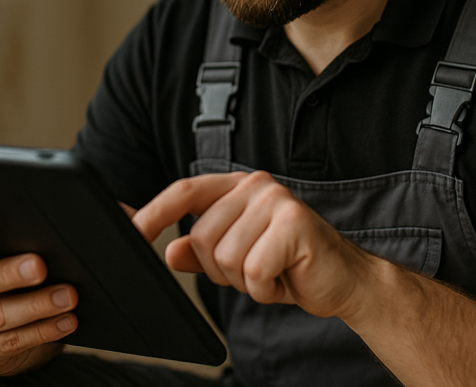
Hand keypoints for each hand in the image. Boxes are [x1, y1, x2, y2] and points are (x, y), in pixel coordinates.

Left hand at [133, 171, 374, 319]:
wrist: (345, 281)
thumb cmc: (290, 267)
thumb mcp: (237, 260)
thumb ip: (201, 253)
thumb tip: (168, 250)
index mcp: (238, 187)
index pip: (184, 191)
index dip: (152, 214)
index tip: (130, 234)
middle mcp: (256, 185)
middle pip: (202, 237)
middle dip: (221, 270)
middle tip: (254, 270)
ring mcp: (276, 201)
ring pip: (225, 258)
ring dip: (245, 282)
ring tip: (273, 273)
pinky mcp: (294, 224)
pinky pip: (252, 271)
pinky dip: (264, 289)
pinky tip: (285, 279)